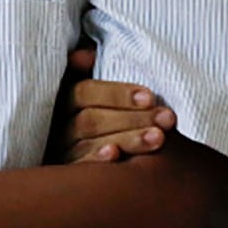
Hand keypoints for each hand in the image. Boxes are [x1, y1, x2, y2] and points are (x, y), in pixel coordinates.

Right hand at [57, 48, 175, 162]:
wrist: (79, 154)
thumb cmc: (94, 109)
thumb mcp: (83, 85)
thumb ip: (83, 67)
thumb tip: (88, 54)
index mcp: (63, 99)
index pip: (85, 93)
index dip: (117, 94)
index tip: (150, 96)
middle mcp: (59, 125)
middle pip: (92, 120)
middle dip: (132, 119)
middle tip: (167, 119)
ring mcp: (63, 150)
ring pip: (91, 144)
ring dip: (127, 140)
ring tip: (159, 138)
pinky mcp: (68, 172)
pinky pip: (81, 170)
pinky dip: (97, 162)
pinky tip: (118, 158)